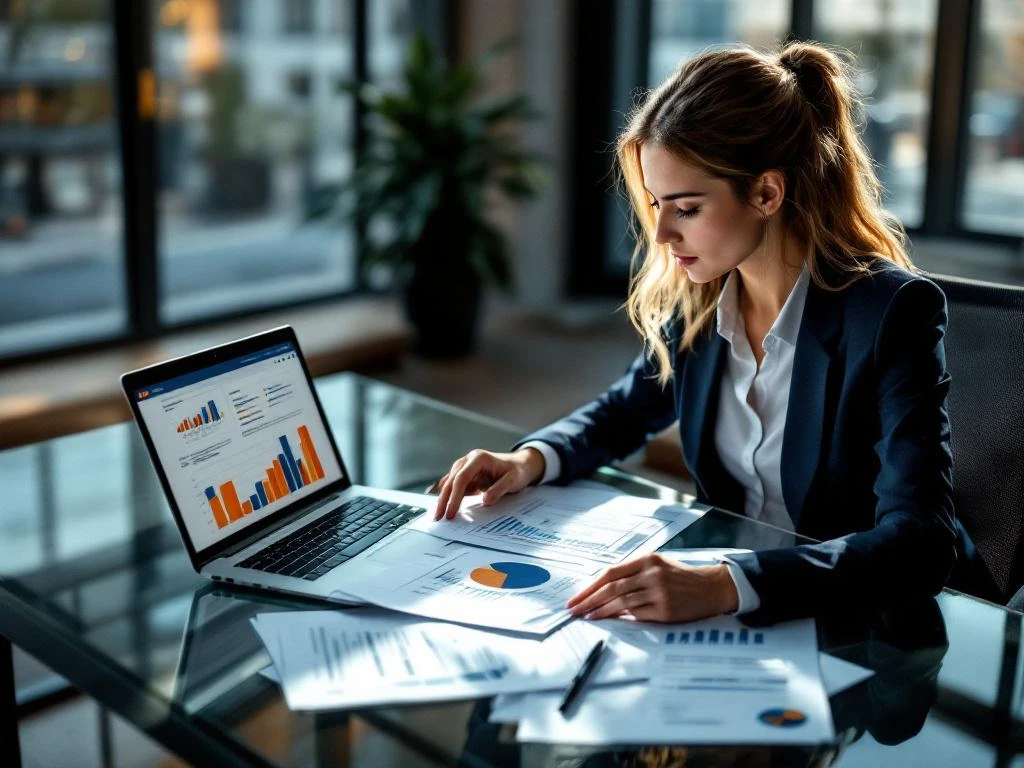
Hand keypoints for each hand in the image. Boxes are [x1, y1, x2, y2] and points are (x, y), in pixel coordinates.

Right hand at [432, 448, 545, 520]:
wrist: (519, 465)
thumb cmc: (516, 471)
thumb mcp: (513, 480)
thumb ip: (499, 489)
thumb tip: (484, 501)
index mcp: (479, 458)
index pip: (461, 478)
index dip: (455, 497)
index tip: (451, 513)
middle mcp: (468, 460)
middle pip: (451, 481)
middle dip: (443, 500)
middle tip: (439, 517)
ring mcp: (465, 466)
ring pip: (449, 483)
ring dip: (444, 499)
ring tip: (440, 516)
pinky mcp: (464, 474)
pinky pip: (453, 485)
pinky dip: (449, 496)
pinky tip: (445, 507)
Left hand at [566, 554, 739, 621]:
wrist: (713, 587)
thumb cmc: (683, 578)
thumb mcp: (659, 566)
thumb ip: (634, 576)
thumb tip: (606, 591)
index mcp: (647, 560)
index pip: (611, 573)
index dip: (591, 586)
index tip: (577, 597)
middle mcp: (651, 574)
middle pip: (612, 587)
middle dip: (589, 600)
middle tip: (574, 609)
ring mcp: (658, 592)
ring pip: (621, 601)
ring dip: (601, 611)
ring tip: (587, 617)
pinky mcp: (665, 610)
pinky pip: (637, 614)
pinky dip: (621, 618)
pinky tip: (610, 620)